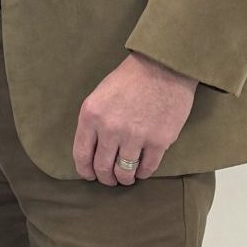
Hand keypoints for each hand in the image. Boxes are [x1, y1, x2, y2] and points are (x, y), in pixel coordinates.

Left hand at [73, 52, 197, 184]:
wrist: (164, 66)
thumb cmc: (131, 78)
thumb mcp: (100, 95)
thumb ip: (94, 122)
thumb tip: (92, 149)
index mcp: (91, 115)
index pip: (81, 154)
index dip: (84, 170)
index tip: (89, 175)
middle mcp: (110, 129)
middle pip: (102, 167)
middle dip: (105, 178)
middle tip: (109, 180)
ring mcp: (135, 136)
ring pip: (124, 172)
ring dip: (124, 179)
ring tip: (126, 178)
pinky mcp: (159, 141)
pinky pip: (147, 168)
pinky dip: (143, 173)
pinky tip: (141, 170)